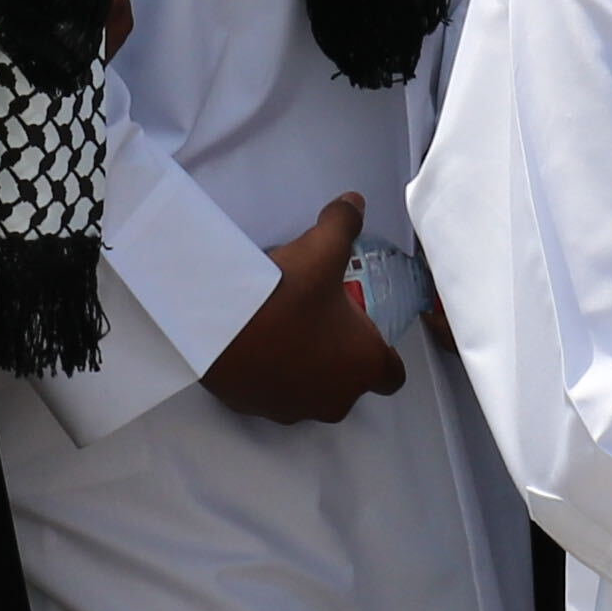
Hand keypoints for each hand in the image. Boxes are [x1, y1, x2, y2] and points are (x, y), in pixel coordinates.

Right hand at [203, 194, 408, 423]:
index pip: (391, 375)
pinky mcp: (256, 408)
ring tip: (286, 330)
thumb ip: (344, 223)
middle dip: (339, 359)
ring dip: (305, 369)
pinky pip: (272, 394)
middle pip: (348, 384)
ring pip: (310, 393)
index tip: (365, 334)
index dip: (381, 354)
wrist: (220, 324)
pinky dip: (270, 376)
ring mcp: (294, 409)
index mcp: (362, 365)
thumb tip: (355, 202)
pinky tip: (256, 344)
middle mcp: (334, 397)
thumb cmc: (286, 294)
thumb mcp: (321, 249)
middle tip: (321, 322)